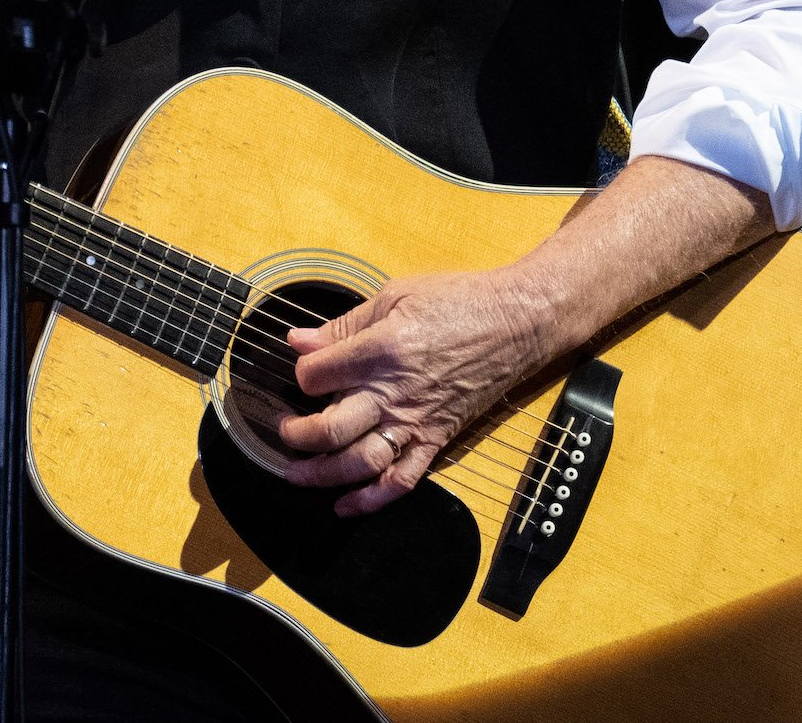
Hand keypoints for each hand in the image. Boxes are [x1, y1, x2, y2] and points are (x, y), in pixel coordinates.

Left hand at [275, 268, 553, 515]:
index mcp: (382, 349)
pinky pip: (403, 480)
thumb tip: (299, 340)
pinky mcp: (437, 438)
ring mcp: (417, 421)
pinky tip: (345, 505)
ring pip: (360, 462)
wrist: (517, 323)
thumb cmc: (459, 301)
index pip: (317, 375)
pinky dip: (372, 500)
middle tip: (284, 431)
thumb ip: (344, 325)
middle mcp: (395, 392)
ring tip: (297, 473)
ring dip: (322, 475)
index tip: (302, 370)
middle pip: (330, 428)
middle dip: (297, 435)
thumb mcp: (396, 295)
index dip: (301, 373)